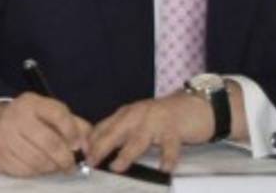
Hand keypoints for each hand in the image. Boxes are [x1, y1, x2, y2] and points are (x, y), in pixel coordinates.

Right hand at [0, 92, 90, 176]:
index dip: (72, 132)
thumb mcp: (50, 114)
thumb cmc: (31, 121)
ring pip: (39, 160)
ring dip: (52, 167)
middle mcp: (16, 116)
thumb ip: (75, 125)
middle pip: (50, 143)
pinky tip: (39, 167)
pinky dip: (36, 172)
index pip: (58, 114)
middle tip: (71, 166)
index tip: (78, 146)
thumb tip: (89, 147)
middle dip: (66, 158)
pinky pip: (25, 170)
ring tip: (55, 166)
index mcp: (32, 102)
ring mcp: (4, 136)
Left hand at [87, 92, 212, 172]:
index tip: (80, 154)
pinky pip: (170, 145)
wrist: (195, 105)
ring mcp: (156, 121)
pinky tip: (164, 169)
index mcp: (126, 113)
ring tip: (117, 167)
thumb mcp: (138, 121)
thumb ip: (121, 132)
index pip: (103, 127)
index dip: (91, 141)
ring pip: (138, 139)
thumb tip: (97, 149)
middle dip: (101, 147)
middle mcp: (138, 115)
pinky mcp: (175, 128)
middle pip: (116, 132)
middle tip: (91, 162)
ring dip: (126, 153)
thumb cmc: (163, 118)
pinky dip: (167, 157)